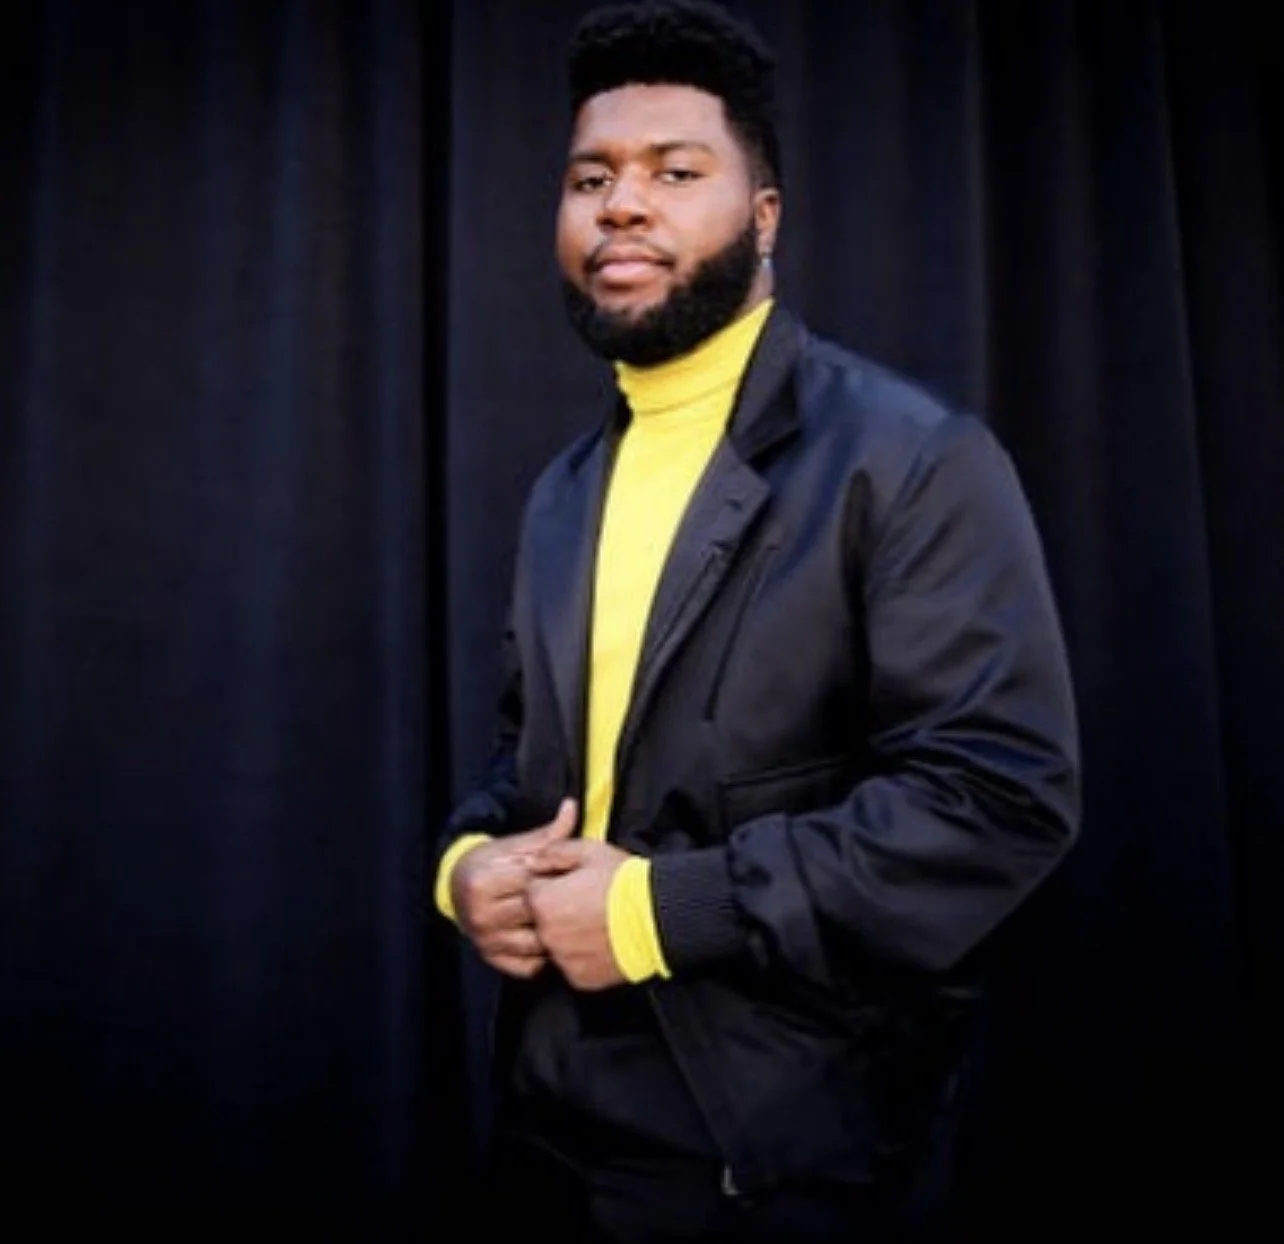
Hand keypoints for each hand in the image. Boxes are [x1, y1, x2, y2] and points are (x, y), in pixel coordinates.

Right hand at [451, 799, 576, 977]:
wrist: (457, 883)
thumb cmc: (493, 860)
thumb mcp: (516, 845)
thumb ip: (548, 834)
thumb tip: (572, 806)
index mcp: (484, 881)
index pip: (533, 884)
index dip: (557, 878)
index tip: (577, 876)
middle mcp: (480, 914)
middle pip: (535, 914)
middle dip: (560, 906)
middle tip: (580, 900)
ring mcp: (484, 939)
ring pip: (536, 944)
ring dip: (555, 933)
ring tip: (567, 920)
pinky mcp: (490, 958)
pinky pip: (528, 966)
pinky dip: (543, 956)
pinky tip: (550, 938)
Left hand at [527, 837, 631, 990]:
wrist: (658, 917)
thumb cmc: (626, 884)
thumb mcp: (590, 851)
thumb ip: (555, 852)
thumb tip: (534, 859)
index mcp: (544, 902)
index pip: (532, 891)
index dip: (552, 884)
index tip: (570, 884)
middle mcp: (548, 934)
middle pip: (541, 921)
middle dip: (558, 911)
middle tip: (586, 903)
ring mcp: (563, 958)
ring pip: (556, 945)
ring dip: (569, 935)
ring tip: (597, 922)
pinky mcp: (580, 978)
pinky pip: (573, 965)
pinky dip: (583, 956)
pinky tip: (602, 940)